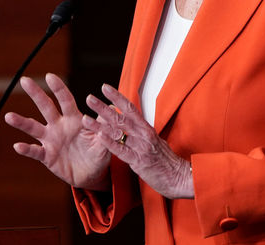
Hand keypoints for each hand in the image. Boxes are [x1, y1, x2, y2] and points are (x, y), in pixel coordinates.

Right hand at [4, 73, 110, 190]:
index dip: (58, 88)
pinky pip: (35, 152)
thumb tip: (112, 109)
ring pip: (34, 128)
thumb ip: (105, 127)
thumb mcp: (104, 140)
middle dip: (36, 93)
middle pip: (46, 107)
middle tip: (24, 79)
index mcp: (74, 119)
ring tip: (9, 116)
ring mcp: (51, 140)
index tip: (50, 76)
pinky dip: (26, 149)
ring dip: (21, 122)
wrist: (92, 174)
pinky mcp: (47, 157)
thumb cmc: (99, 152)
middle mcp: (59, 126)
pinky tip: (17, 146)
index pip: (65, 100)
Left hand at [82, 83, 192, 199]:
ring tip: (85, 119)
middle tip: (89, 98)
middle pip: (121, 117)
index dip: (117, 97)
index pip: (130, 108)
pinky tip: (99, 137)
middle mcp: (144, 134)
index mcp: (147, 128)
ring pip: (118, 132)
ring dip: (99, 124)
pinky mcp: (139, 161)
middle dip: (103, 107)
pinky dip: (110, 143)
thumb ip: (141, 133)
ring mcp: (141, 147)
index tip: (105, 88)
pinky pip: (122, 150)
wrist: (179, 177)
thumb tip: (130, 124)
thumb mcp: (155, 142)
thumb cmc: (166, 161)